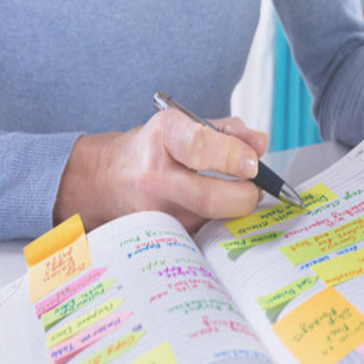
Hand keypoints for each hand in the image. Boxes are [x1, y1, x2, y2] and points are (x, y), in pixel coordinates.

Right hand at [53, 110, 267, 232]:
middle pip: (211, 199)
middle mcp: (155, 177)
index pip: (200, 147)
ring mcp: (155, 213)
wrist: (103, 181)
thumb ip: (226, 132)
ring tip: (229, 196)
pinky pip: (202, 234)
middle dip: (245, 197)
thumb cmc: (150, 151)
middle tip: (253, 189)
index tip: (253, 164)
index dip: (234, 156)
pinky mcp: (159, 237)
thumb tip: (260, 144)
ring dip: (233, 212)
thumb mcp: (182, 126)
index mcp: (163, 138)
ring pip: (212, 222)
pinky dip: (216, 225)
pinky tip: (212, 213)